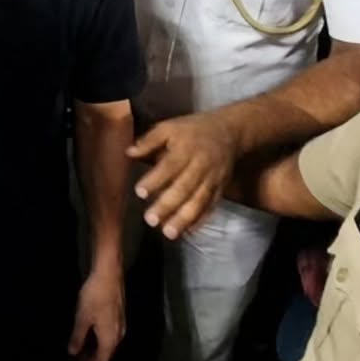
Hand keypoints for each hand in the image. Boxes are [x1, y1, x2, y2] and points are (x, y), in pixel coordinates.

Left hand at [68, 265, 124, 360]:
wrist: (109, 275)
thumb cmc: (95, 297)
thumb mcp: (82, 318)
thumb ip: (78, 337)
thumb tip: (73, 354)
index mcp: (110, 339)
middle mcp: (118, 336)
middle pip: (106, 356)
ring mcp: (120, 326)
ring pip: (108, 346)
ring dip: (95, 353)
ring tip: (82, 358)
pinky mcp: (118, 317)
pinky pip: (108, 338)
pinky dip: (98, 343)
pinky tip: (89, 340)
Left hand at [128, 111, 239, 238]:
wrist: (231, 131)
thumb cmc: (192, 130)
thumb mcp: (169, 127)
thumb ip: (149, 140)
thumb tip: (128, 152)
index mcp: (186, 149)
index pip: (169, 166)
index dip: (155, 180)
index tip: (139, 192)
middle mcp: (200, 166)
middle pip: (184, 187)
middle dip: (167, 205)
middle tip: (150, 220)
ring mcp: (212, 180)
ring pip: (198, 201)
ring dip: (184, 219)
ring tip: (168, 233)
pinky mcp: (220, 189)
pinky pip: (210, 207)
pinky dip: (200, 220)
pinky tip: (187, 232)